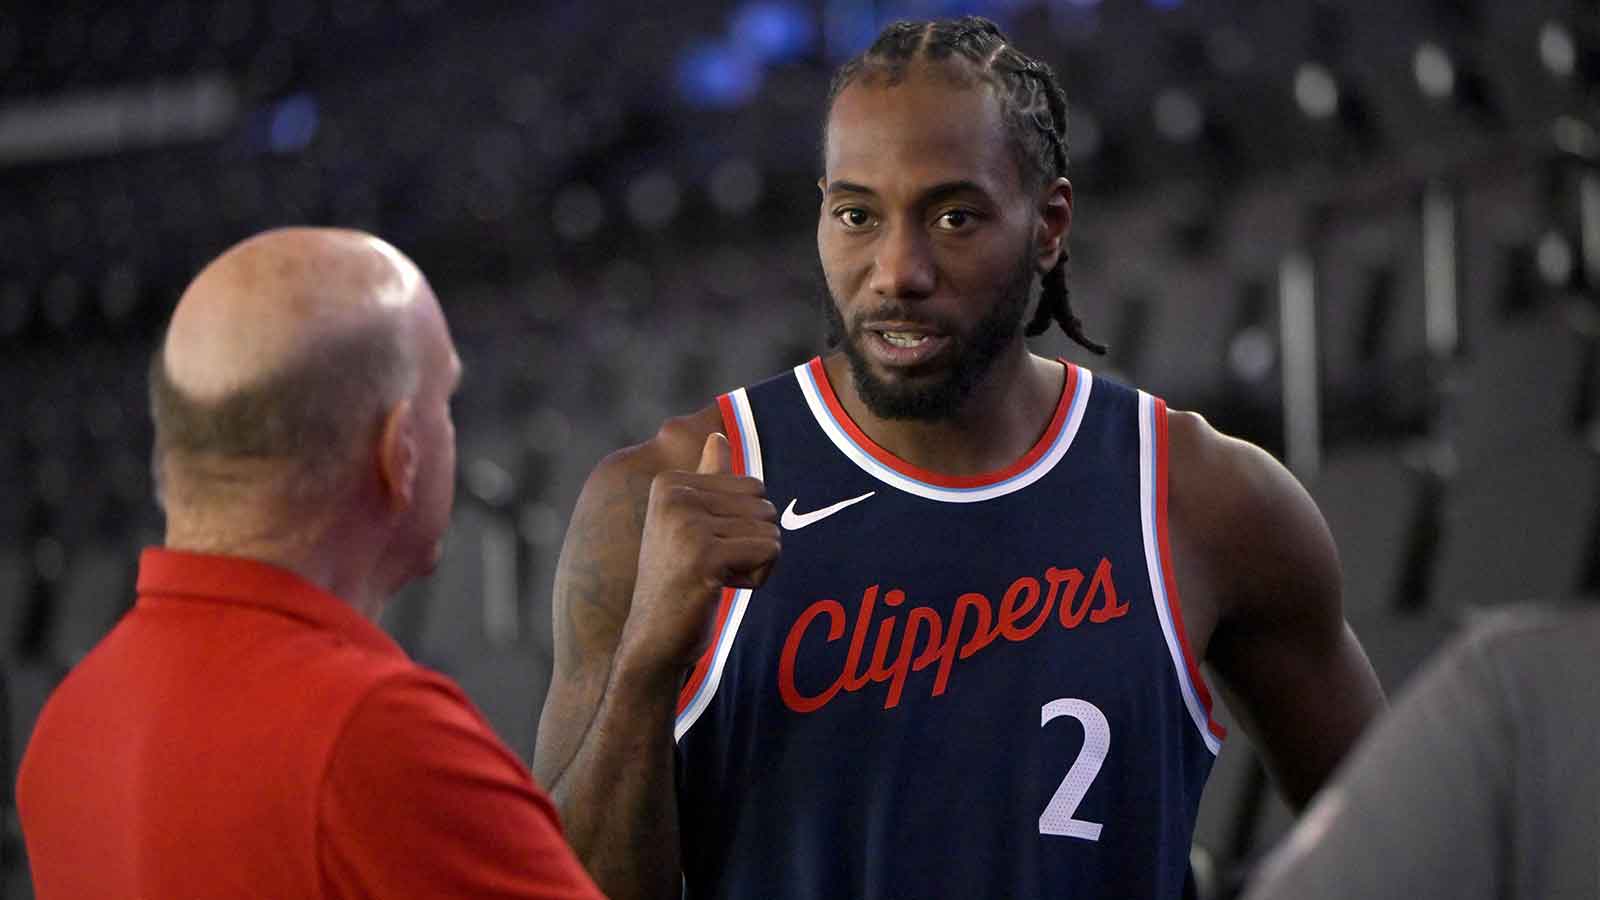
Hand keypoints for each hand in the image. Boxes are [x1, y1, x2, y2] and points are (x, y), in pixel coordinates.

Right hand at [620, 433, 779, 675]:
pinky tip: (720, 589)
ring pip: (770, 530)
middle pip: (765, 505)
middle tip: (712, 567)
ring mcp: (687, 524)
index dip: (742, 524)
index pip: (752, 486)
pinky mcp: (704, 555)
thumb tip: (717, 434)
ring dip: (755, 562)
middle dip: (752, 542)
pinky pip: (769, 551)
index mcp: (670, 482)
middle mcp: (674, 495)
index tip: (706, 548)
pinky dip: (757, 577)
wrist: (653, 638)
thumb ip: (705, 478)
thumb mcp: (687, 522)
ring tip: (714, 578)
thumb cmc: (677, 581)